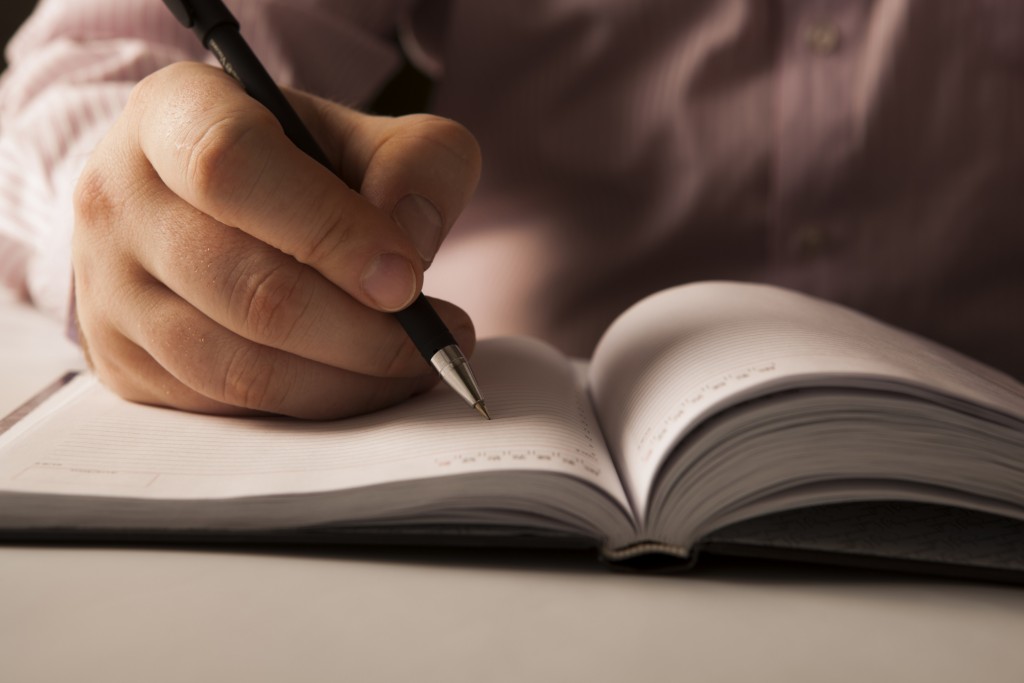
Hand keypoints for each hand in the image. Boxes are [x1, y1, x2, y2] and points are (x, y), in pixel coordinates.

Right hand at [72, 62, 480, 417]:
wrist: (196, 205)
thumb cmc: (293, 166)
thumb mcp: (364, 134)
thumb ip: (418, 162)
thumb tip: (412, 244)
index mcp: (170, 113)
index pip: (232, 167)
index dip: (330, 231)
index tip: (407, 279)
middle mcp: (117, 199)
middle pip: (247, 287)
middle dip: (365, 331)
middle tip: (439, 338)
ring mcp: (107, 292)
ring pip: (238, 366)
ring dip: (349, 381)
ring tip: (417, 364)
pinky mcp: (122, 364)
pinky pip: (226, 409)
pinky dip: (313, 407)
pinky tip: (363, 383)